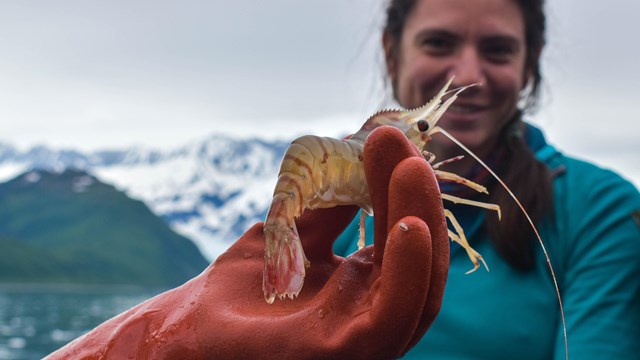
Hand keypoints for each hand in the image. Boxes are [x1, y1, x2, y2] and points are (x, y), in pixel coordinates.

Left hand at [46, 126, 449, 359]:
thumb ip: (327, 204)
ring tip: (412, 170)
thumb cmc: (241, 288)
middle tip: (402, 144)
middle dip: (416, 196)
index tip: (390, 138)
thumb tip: (355, 150)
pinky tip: (408, 226)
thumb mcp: (291, 232)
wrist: (191, 327)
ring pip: (418, 287)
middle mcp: (373, 310)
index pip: (402, 234)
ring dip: (420, 221)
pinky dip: (409, 272)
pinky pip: (392, 316)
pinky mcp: (345, 350)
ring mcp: (363, 334)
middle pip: (419, 257)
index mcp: (366, 286)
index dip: (402, 187)